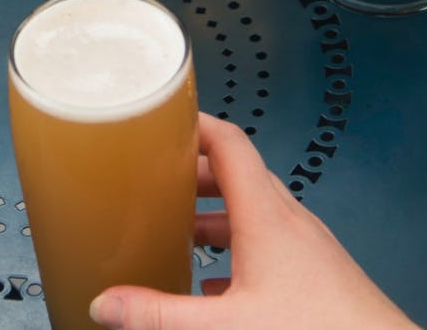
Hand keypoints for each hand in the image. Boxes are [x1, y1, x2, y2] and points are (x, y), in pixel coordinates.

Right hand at [88, 113, 413, 329]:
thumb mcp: (224, 325)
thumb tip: (109, 305)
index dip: (196, 124)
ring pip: (253, 213)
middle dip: (195, 173)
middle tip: (160, 177)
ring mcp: (307, 247)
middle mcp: (290, 222)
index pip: (230, 143)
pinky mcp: (317, 274)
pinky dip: (237, 251)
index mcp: (267, 217)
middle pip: (238, 175)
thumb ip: (160, 315)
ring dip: (215, 215)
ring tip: (180, 232)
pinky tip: (217, 284)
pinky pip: (270, 246)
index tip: (166, 118)